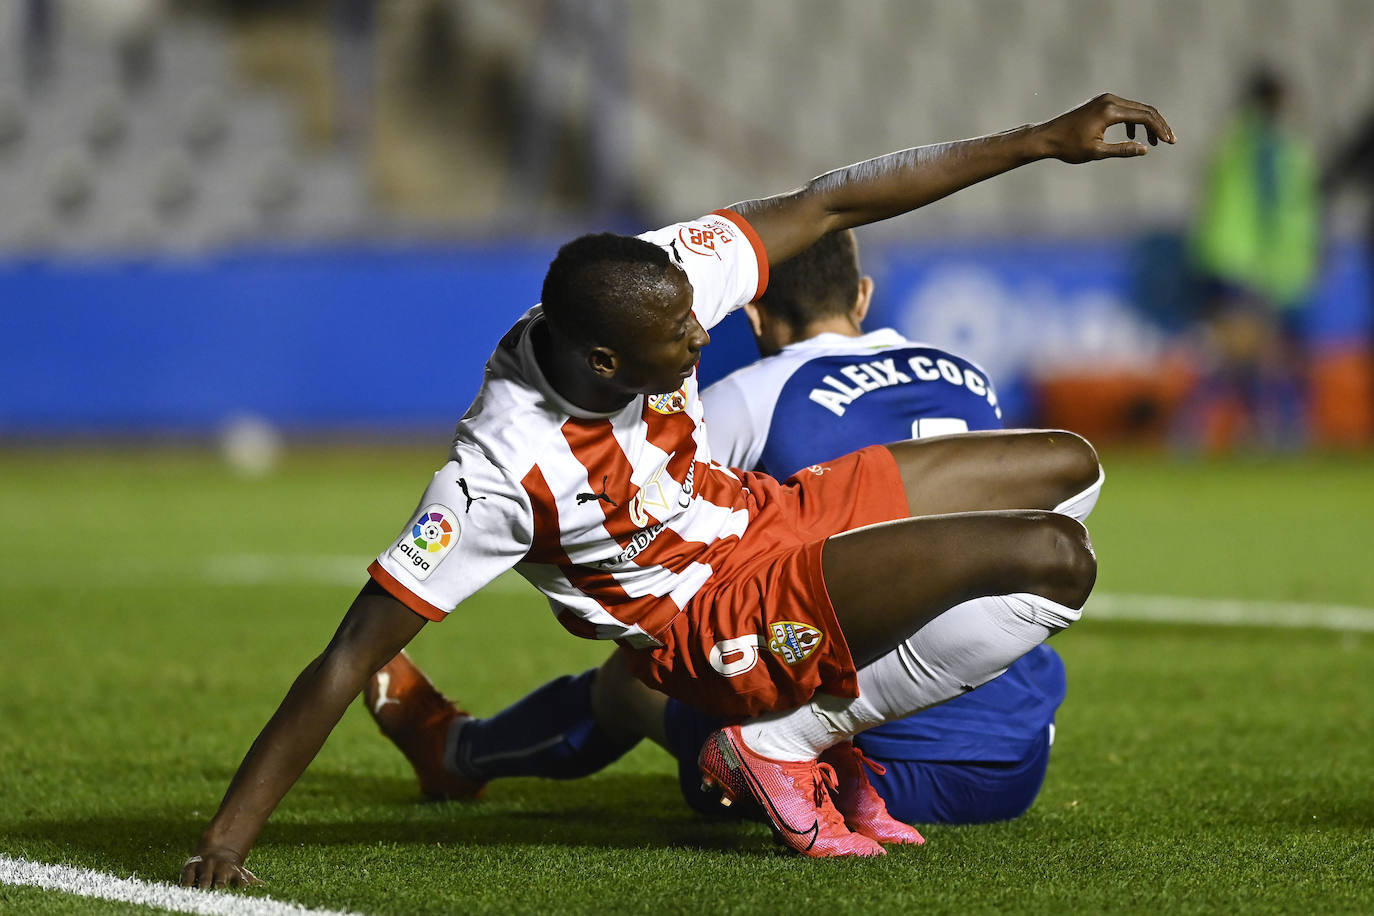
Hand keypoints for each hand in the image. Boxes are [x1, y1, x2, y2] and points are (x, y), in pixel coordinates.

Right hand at [180, 848, 261, 888]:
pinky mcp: (191, 866)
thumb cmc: (230, 869)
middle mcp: (220, 869)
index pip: (240, 882)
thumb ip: (249, 880)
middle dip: (220, 888)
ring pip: (205, 878)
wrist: (217, 851)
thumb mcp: (242, 873)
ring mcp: (206, 867)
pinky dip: (187, 882)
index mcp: (234, 872)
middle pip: (221, 882)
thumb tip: (262, 885)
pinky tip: (186, 890)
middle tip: (219, 894)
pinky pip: (188, 875)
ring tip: (203, 894)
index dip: (240, 887)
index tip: (240, 894)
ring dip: (204, 886)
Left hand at [1036, 92, 1175, 162]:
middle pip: (1144, 110)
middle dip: (1158, 125)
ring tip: (1154, 142)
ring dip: (1147, 124)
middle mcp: (1110, 100)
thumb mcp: (1097, 152)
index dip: (1160, 129)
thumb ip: (1122, 150)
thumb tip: (1145, 149)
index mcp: (1110, 111)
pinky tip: (1134, 136)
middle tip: (1170, 141)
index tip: (1169, 142)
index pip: (1145, 116)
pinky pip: (1125, 109)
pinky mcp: (1101, 103)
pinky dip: (1134, 121)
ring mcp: (1105, 99)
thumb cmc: (1068, 147)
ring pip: (1135, 109)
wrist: (1046, 137)